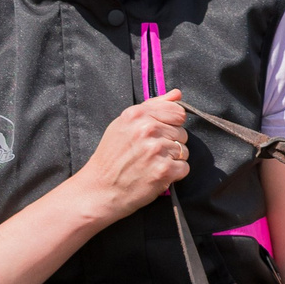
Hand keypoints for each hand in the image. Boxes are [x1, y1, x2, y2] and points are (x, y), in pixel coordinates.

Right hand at [77, 90, 190, 217]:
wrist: (100, 190)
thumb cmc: (111, 158)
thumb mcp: (124, 124)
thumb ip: (152, 106)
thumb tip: (177, 93)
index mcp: (137, 114)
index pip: (177, 112)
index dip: (172, 124)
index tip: (159, 135)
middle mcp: (147, 128)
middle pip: (182, 132)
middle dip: (170, 143)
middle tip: (149, 154)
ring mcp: (156, 149)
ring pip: (184, 150)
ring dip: (172, 160)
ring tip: (151, 164)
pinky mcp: (163, 170)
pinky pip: (184, 167)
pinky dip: (173, 174)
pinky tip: (156, 175)